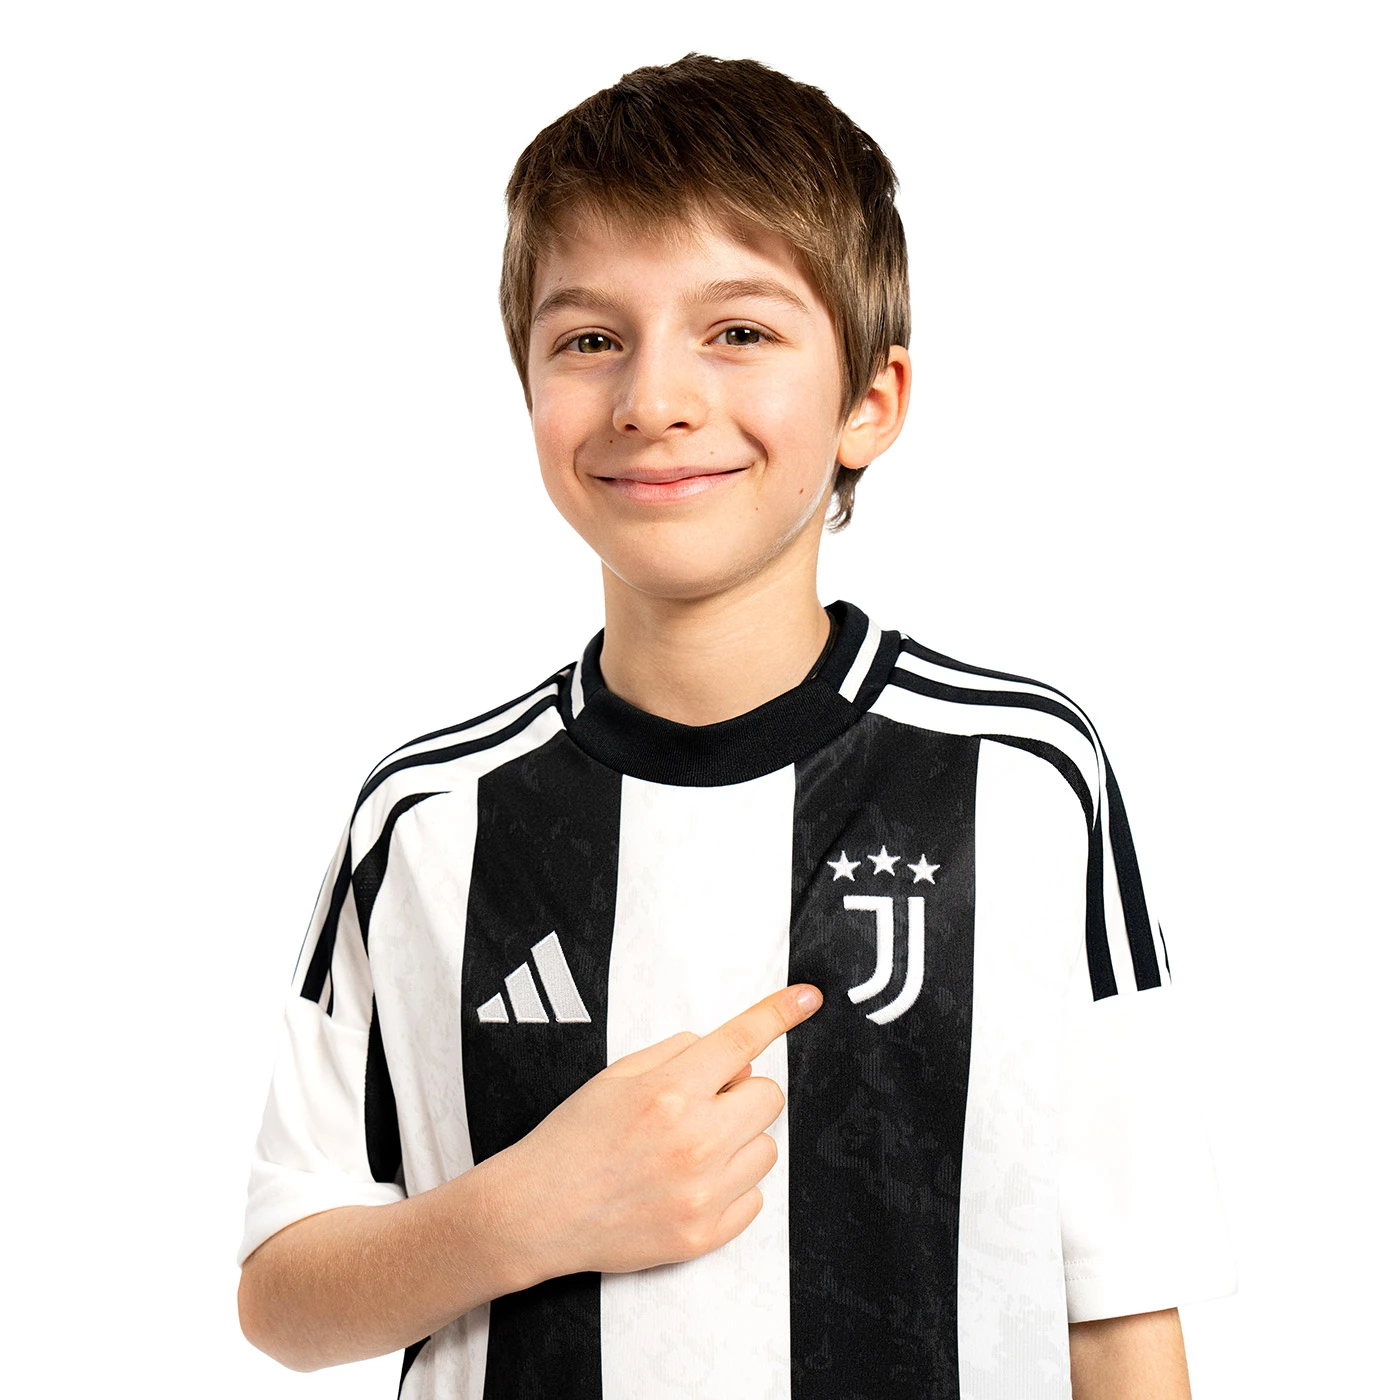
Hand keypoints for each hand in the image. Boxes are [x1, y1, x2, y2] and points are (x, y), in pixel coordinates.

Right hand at [504, 983, 822, 1279]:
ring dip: (739, 1141)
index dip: (779, 1013)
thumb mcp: (618, 1074)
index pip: (742, 1041)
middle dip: (741, 1093)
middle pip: (768, 1096)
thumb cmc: (573, 1138)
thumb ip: (681, 1055)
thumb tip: (734, 1060)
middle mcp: (695, 1141)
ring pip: (767, 1148)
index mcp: (670, 1093)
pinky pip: (754, 1197)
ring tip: (690, 1149)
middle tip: (702, 1104)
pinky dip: (731, 1186)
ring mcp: (703, 1193)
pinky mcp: (704, 1236)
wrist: (537, 1212)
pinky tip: (689, 1183)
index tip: (808, 997)